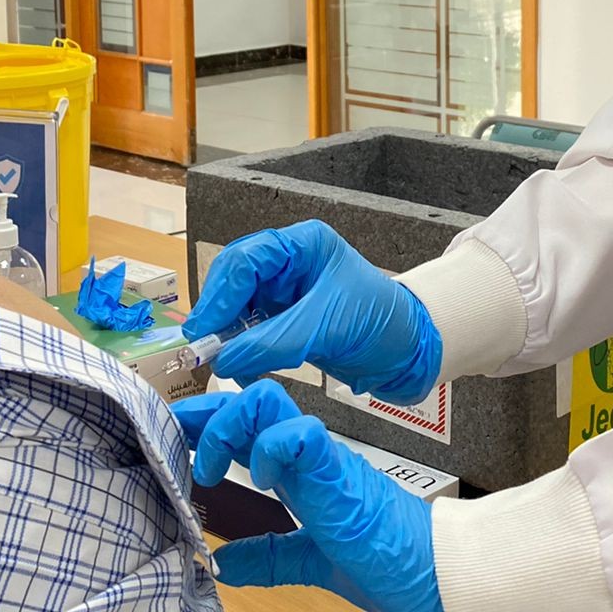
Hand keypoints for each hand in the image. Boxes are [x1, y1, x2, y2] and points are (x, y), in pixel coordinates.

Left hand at [175, 381, 441, 611]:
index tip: (175, 436)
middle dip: (206, 414)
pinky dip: (270, 447)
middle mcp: (309, 454)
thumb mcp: (311, 559)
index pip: (248, 427)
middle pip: (250, 401)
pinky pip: (300, 434)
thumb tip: (225, 560)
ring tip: (214, 468)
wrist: (435, 572)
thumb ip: (270, 555)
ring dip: (229, 427)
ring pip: (266, 403)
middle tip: (179, 441)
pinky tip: (262, 478)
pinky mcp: (338, 470)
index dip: (208, 425)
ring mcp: (323, 457)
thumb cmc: (385, 558)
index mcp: (301, 471)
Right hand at [183, 220, 440, 403]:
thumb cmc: (378, 324)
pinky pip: (251, 329)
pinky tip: (242, 367)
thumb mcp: (325, 328)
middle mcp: (289, 262)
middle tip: (202, 347)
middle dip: (219, 312)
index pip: (246, 259)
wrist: (411, 352)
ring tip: (223, 362)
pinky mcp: (286, 319)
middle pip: (235, 280)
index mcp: (302, 245)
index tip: (204, 329)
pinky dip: (242, 349)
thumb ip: (272, 342)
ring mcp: (286, 291)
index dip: (220, 294)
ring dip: (228, 334)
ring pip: (238, 306)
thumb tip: (221, 359)